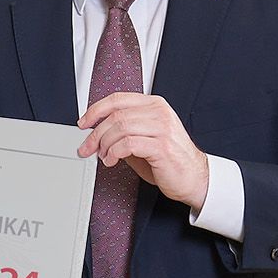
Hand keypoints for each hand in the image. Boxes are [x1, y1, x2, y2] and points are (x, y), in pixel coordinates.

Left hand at [79, 90, 210, 207]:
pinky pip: (128, 144)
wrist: (194, 178)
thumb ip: (124, 132)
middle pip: (116, 115)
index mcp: (154, 105)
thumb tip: (97, 133)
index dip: (95, 110)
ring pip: (120, 128)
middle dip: (95, 133)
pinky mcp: (162, 146)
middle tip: (87, 148)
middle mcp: (159, 113)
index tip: (83, 123)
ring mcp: (162, 128)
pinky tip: (112, 161)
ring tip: (103, 157)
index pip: (117, 99)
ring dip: (104, 144)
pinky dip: (114, 153)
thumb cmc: (170, 160)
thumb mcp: (144, 139)